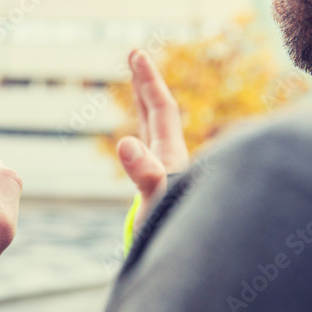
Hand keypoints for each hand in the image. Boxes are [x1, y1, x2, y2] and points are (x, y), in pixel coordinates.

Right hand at [116, 49, 189, 235]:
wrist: (186, 258)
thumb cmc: (174, 232)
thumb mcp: (156, 201)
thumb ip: (145, 173)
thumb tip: (125, 142)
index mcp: (170, 157)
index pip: (161, 109)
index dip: (149, 81)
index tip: (136, 53)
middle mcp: (170, 161)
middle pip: (158, 113)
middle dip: (145, 84)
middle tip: (134, 56)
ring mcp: (166, 175)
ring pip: (154, 131)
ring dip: (144, 107)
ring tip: (137, 89)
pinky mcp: (159, 189)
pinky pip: (149, 151)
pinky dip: (141, 135)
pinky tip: (138, 139)